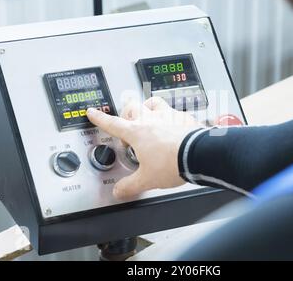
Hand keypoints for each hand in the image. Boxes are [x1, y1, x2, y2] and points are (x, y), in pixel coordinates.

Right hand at [87, 97, 202, 199]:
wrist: (199, 155)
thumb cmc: (172, 163)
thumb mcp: (147, 179)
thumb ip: (130, 185)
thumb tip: (120, 191)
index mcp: (137, 132)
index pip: (113, 124)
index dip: (100, 119)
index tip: (93, 113)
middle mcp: (152, 119)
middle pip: (132, 107)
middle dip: (126, 114)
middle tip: (128, 125)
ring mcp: (169, 116)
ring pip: (153, 102)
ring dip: (148, 107)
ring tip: (149, 117)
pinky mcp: (184, 118)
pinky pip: (175, 112)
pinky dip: (171, 118)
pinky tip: (174, 127)